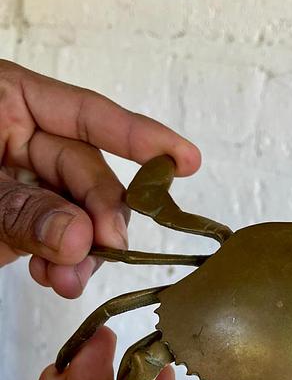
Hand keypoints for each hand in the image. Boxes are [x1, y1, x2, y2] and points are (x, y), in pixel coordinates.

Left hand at [0, 60, 200, 296]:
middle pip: (87, 173)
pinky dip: (58, 264)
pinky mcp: (18, 221)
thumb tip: (80, 238)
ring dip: (80, 251)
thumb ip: (20, 208)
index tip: (186, 160)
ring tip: (69, 279)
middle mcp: (22, 137)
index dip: (141, 137)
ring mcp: (21, 182)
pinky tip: (55, 277)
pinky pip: (53, 241)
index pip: (88, 114)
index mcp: (9, 100)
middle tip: (108, 247)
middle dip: (100, 215)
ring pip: (76, 214)